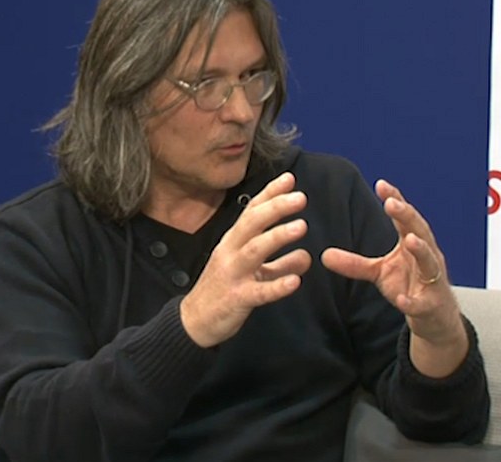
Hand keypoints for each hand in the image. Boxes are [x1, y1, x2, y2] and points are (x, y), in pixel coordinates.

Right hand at [180, 172, 312, 347]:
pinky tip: (296, 282)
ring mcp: (232, 275)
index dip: (270, 195)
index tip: (289, 179)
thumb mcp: (251, 272)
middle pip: (252, 224)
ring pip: (254, 251)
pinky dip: (277, 285)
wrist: (194, 321)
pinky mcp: (236, 299)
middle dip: (275, 208)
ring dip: (278, 236)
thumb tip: (306, 256)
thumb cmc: (223, 290)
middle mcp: (231, 252)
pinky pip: (259, 292)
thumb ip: (279, 263)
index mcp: (233, 242)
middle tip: (300, 197)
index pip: (251, 212)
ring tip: (302, 226)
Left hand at [321, 179, 466, 375]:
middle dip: (407, 216)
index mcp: (413, 244)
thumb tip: (324, 255)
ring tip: (410, 240)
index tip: (381, 184)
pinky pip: (422, 303)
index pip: (405, 218)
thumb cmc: (410, 286)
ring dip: (420, 250)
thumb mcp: (379, 273)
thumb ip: (354, 263)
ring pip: (429, 261)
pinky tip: (403, 299)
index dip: (395, 200)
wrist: (433, 318)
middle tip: (392, 202)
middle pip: (420, 230)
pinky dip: (412, 301)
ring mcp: (432, 280)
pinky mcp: (431, 305)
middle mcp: (427, 256)